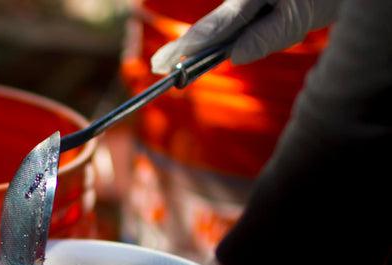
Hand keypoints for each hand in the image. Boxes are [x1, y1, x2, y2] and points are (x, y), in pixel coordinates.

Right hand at [150, 0, 341, 73]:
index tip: (165, 62)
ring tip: (172, 58)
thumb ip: (266, 37)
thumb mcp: (299, 18)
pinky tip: (207, 47)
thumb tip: (233, 56)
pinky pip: (238, 19)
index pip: (215, 26)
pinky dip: (226, 34)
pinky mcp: (254, 4)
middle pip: (214, 24)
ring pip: (227, 22)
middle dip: (188, 45)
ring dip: (209, 41)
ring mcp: (248, 0)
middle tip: (159, 65)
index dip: (188, 47)